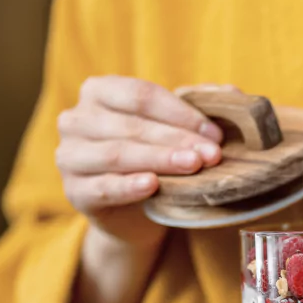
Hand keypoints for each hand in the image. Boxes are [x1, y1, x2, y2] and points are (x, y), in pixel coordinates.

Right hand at [59, 79, 234, 302]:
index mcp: (99, 91)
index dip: (181, 114)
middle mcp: (76, 119)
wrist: (135, 211)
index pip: (141, 95)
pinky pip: (102, 187)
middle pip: (131, 125)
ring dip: (159, 159)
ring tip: (193, 166)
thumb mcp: (175, 130)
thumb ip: (199, 108)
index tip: (215, 133)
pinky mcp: (75, 192)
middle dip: (176, 139)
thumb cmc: (155, 159)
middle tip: (211, 154)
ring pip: (117, 154)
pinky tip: (152, 185)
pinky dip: (129, 186)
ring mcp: (70, 155)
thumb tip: (233, 91)